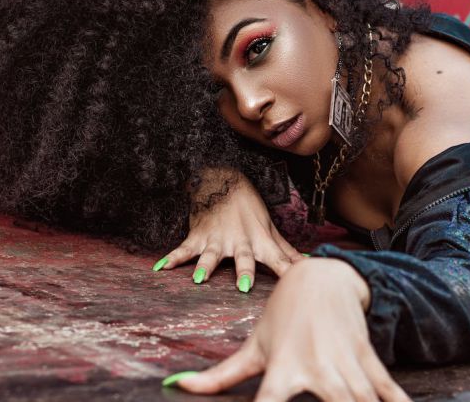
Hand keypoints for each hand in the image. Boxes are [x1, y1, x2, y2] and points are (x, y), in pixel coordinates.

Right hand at [153, 169, 303, 292]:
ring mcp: (218, 239)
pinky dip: (172, 258)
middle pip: (243, 258)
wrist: (224, 182)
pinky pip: (184, 249)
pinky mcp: (199, 236)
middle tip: (244, 286)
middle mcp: (240, 242)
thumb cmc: (250, 210)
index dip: (287, 270)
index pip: (278, 259)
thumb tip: (309, 263)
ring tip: (199, 279)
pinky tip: (160, 268)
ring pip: (212, 255)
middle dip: (244, 271)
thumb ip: (286, 251)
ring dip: (205, 265)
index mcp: (260, 242)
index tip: (296, 282)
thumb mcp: (270, 230)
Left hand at [168, 258, 410, 401]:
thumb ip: (218, 376)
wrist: (322, 280)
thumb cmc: (282, 318)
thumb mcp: (253, 346)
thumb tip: (174, 386)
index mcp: (283, 369)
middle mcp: (316, 368)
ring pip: (362, 400)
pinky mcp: (368, 358)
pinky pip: (388, 389)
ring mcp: (346, 363)